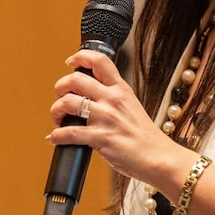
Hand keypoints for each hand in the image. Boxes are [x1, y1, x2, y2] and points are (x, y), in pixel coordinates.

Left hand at [48, 49, 183, 187]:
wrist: (159, 157)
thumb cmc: (145, 136)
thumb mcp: (132, 106)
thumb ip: (114, 97)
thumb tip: (92, 96)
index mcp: (121, 89)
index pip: (99, 61)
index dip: (80, 57)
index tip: (71, 63)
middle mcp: (112, 99)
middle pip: (75, 79)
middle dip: (60, 87)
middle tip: (61, 97)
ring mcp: (106, 118)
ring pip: (67, 103)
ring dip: (55, 111)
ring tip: (58, 119)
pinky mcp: (100, 138)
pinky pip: (68, 133)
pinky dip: (56, 135)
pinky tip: (55, 138)